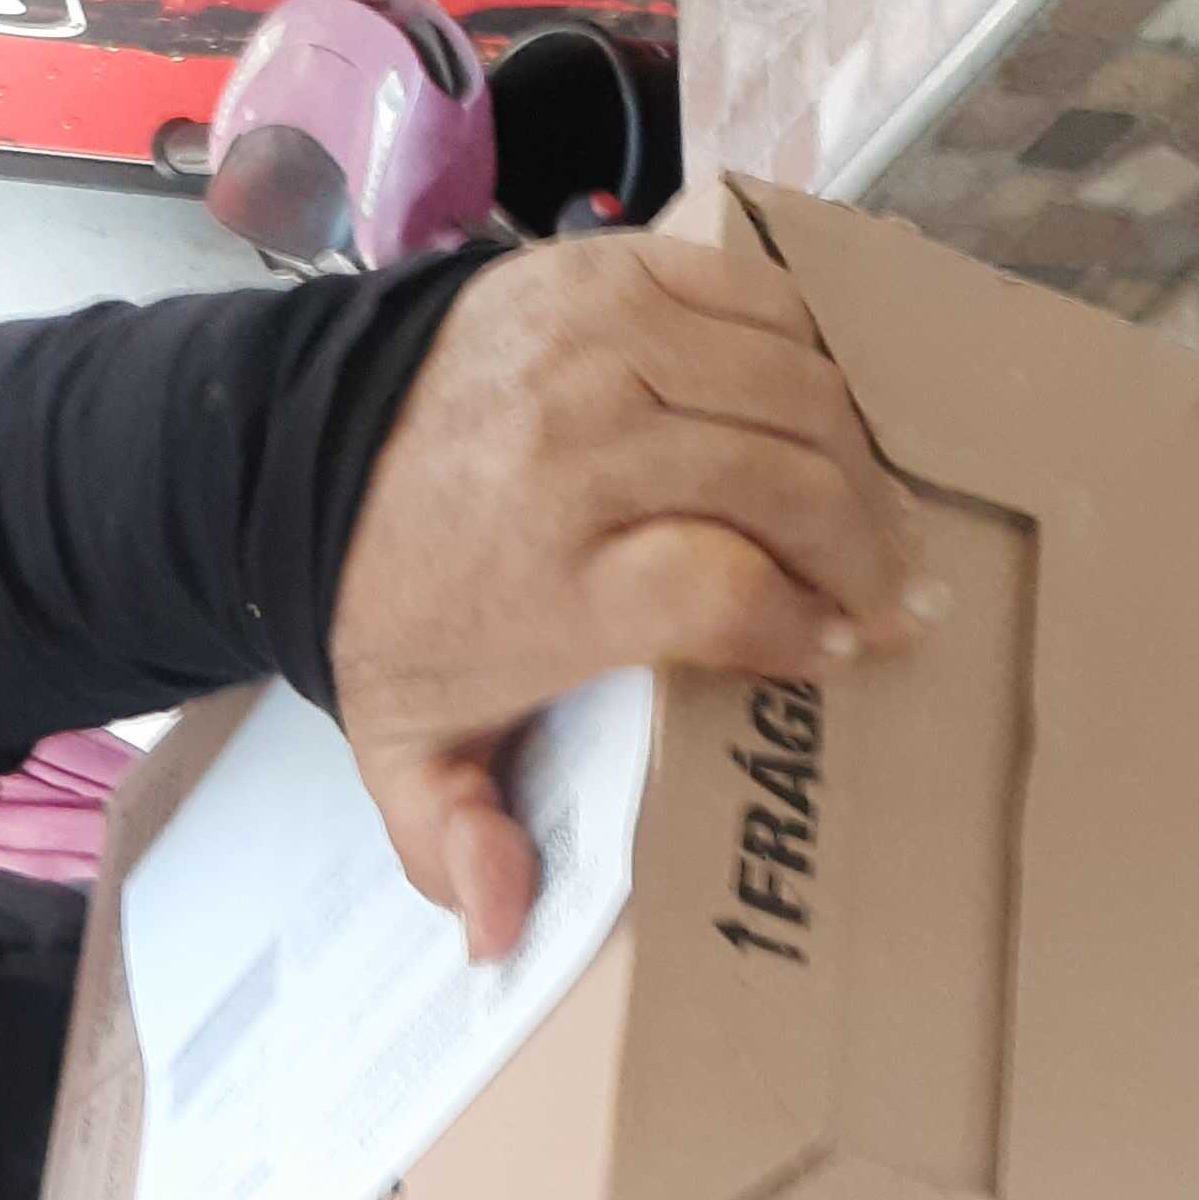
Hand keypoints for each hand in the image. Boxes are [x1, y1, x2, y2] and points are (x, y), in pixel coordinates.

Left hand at [328, 193, 934, 961]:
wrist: (299, 454)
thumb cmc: (388, 607)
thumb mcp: (406, 748)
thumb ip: (454, 842)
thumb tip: (497, 933)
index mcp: (539, 571)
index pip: (720, 585)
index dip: (799, 622)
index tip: (833, 653)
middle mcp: (575, 445)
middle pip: (782, 481)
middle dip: (864, 546)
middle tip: (899, 597)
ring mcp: (594, 339)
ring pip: (790, 383)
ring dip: (859, 454)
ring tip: (883, 514)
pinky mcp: (604, 265)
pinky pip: (753, 292)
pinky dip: (810, 350)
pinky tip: (825, 416)